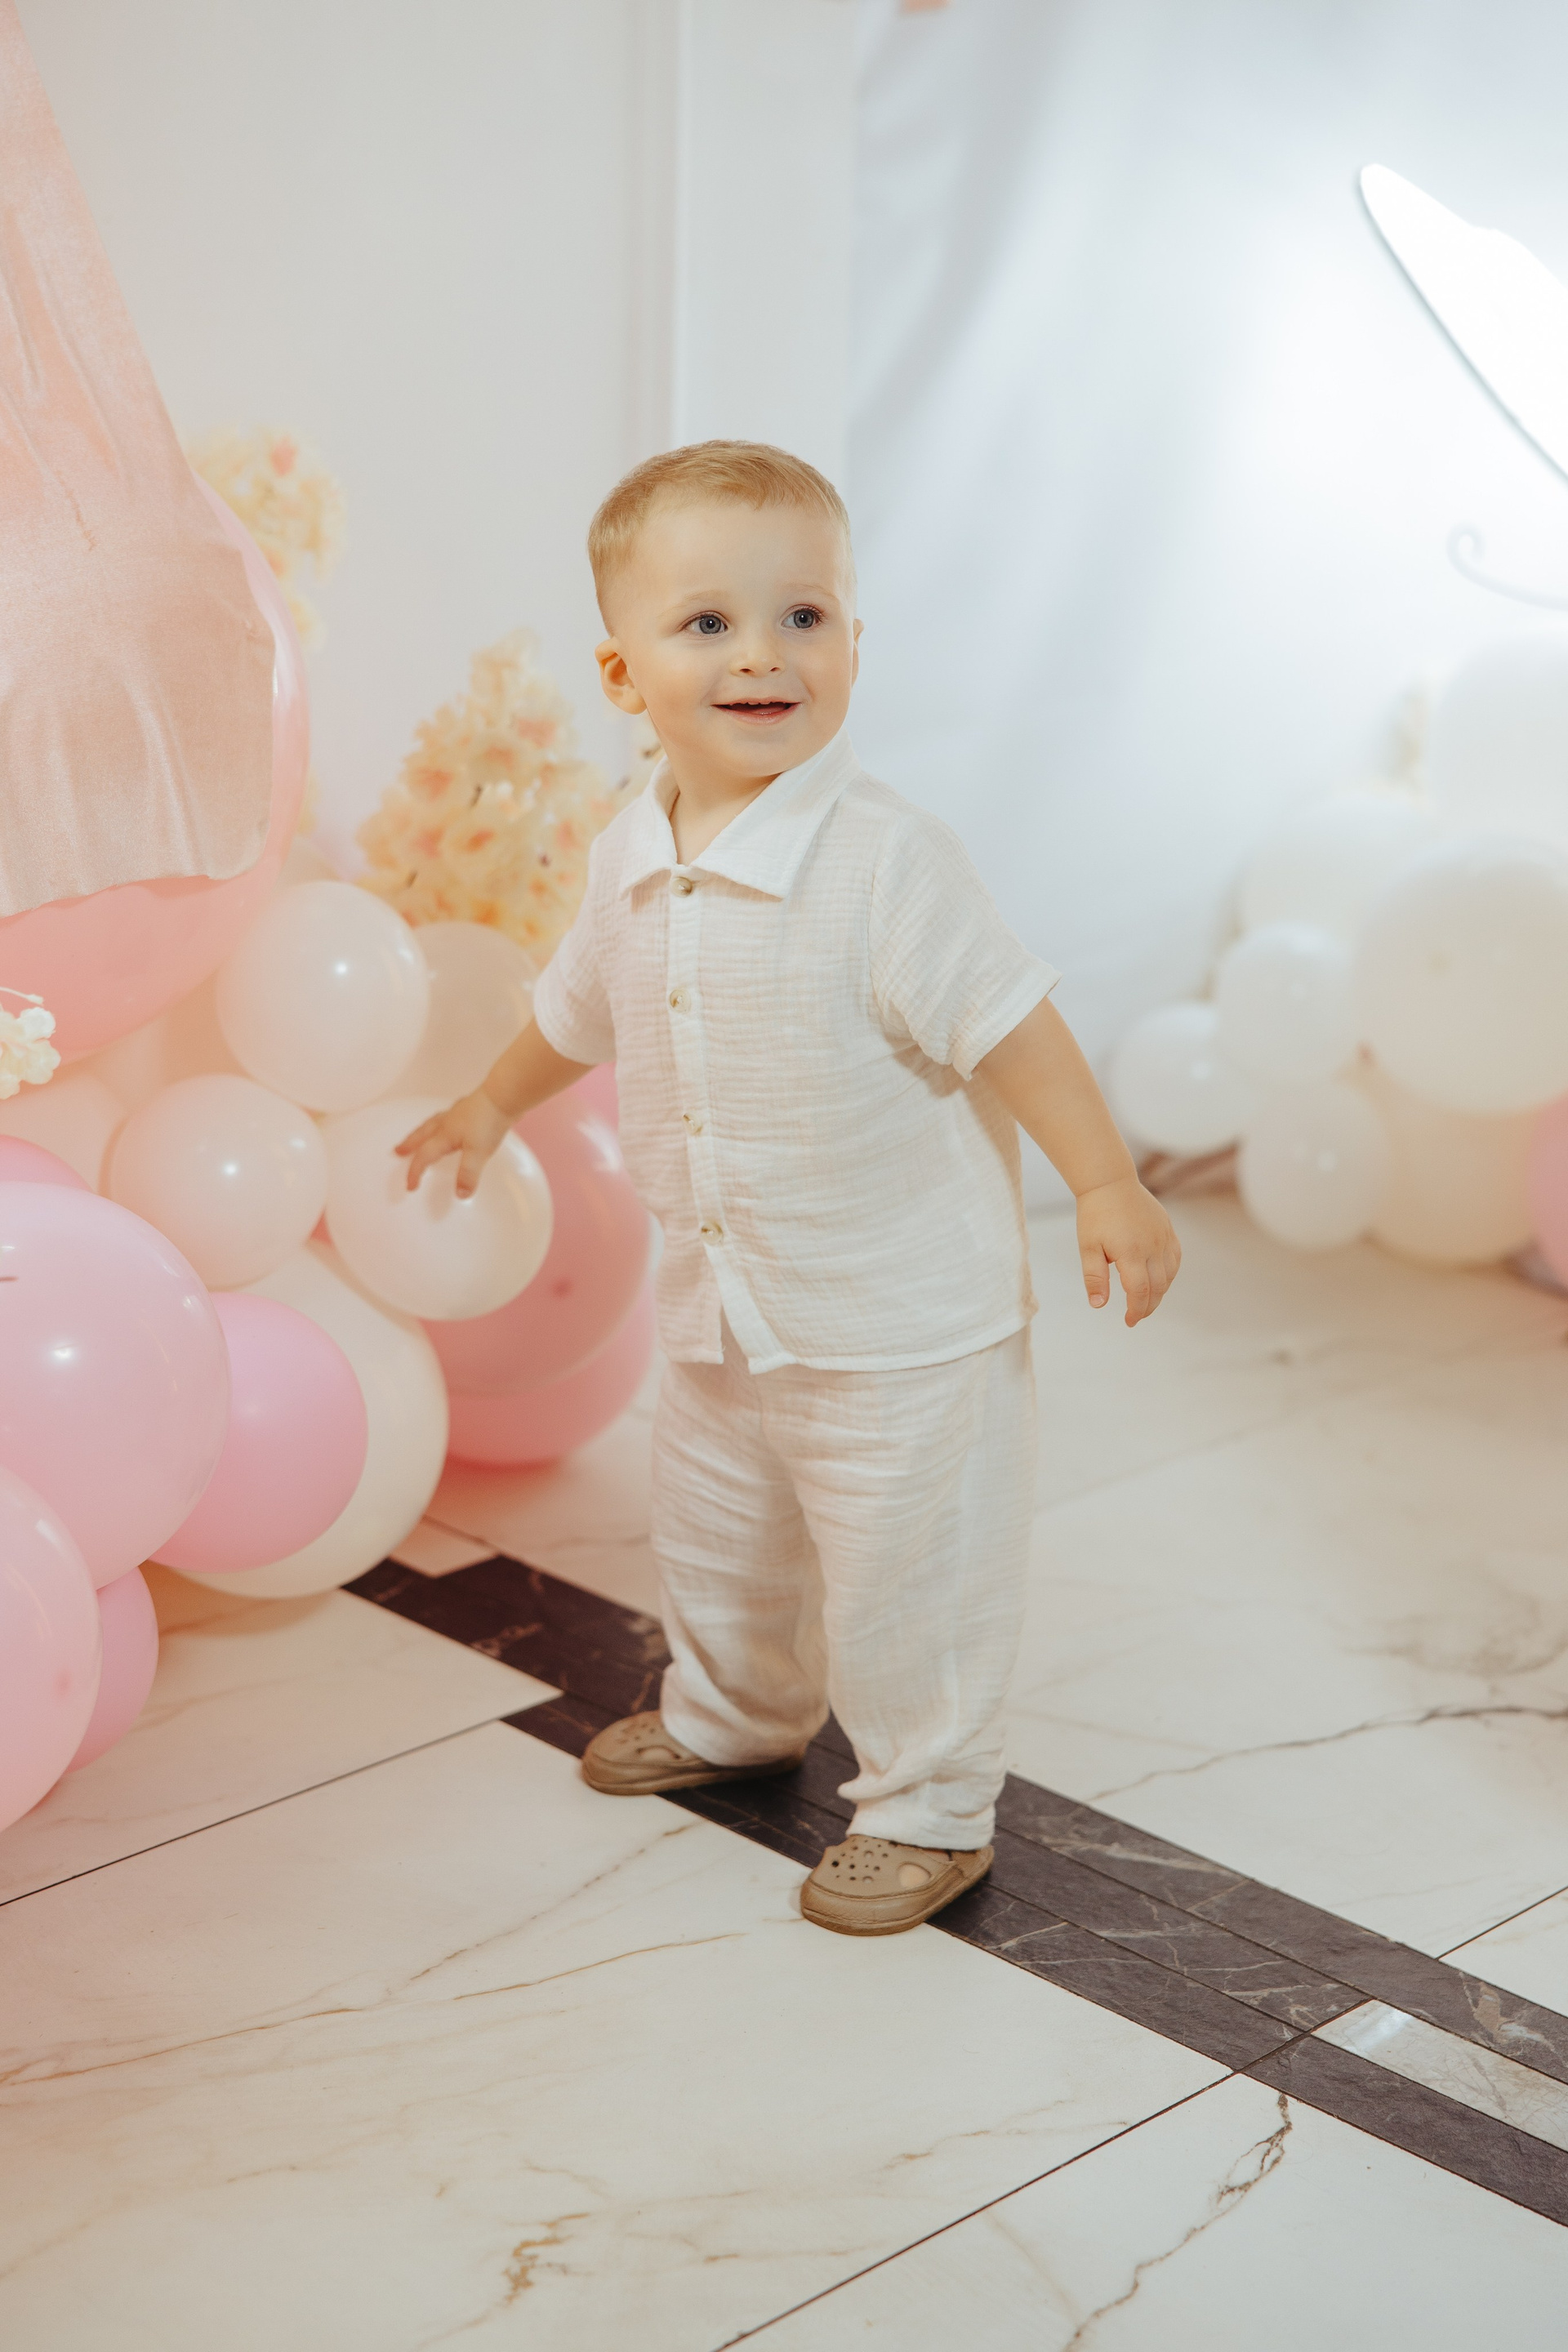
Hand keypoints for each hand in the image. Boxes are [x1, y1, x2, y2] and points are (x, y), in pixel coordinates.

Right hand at [395, 1088, 511, 1197]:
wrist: (504, 1096)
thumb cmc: (489, 1121)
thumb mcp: (478, 1152)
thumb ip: (468, 1174)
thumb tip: (460, 1194)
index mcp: (445, 1135)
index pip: (424, 1157)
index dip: (415, 1172)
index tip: (410, 1186)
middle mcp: (446, 1123)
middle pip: (421, 1135)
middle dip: (409, 1145)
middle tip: (398, 1151)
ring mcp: (457, 1114)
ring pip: (431, 1124)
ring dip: (420, 1133)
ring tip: (416, 1137)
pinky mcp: (468, 1109)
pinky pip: (446, 1118)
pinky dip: (439, 1124)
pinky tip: (447, 1125)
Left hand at [1076, 1177, 1180, 1326]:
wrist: (1110, 1182)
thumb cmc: (1095, 1215)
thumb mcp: (1087, 1247)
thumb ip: (1094, 1277)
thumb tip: (1098, 1306)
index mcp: (1131, 1252)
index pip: (1140, 1291)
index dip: (1136, 1310)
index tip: (1129, 1321)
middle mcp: (1152, 1246)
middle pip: (1158, 1288)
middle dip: (1148, 1307)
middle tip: (1135, 1316)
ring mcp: (1163, 1237)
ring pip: (1169, 1275)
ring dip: (1159, 1293)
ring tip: (1144, 1300)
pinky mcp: (1168, 1230)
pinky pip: (1175, 1259)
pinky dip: (1169, 1275)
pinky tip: (1158, 1280)